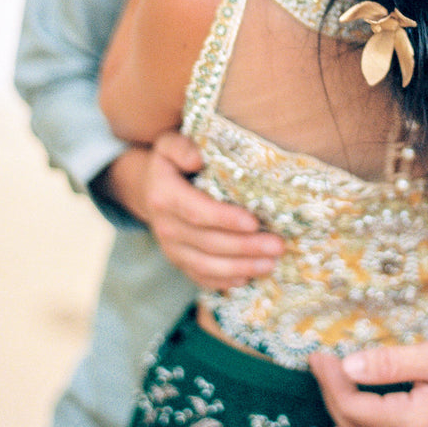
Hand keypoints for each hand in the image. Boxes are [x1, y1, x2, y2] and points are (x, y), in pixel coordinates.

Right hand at [101, 131, 284, 290]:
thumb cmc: (171, 162)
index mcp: (164, 196)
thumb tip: (197, 159)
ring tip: (271, 264)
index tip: (254, 222)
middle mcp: (165, 227)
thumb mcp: (168, 144)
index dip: (225, 219)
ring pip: (207, 265)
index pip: (197, 212)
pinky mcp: (180, 262)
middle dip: (245, 247)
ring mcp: (172, 249)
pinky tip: (249, 278)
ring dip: (241, 267)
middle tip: (278, 245)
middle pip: (208, 243)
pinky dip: (225, 281)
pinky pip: (202, 277)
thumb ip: (181, 147)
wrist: (149, 190)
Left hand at [310, 342, 427, 426]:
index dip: (329, 380)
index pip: (351, 406)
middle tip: (320, 364)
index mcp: (408, 423)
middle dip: (330, 394)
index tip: (319, 355)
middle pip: (351, 426)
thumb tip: (348, 365)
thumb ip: (389, 362)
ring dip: (339, 418)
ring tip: (327, 388)